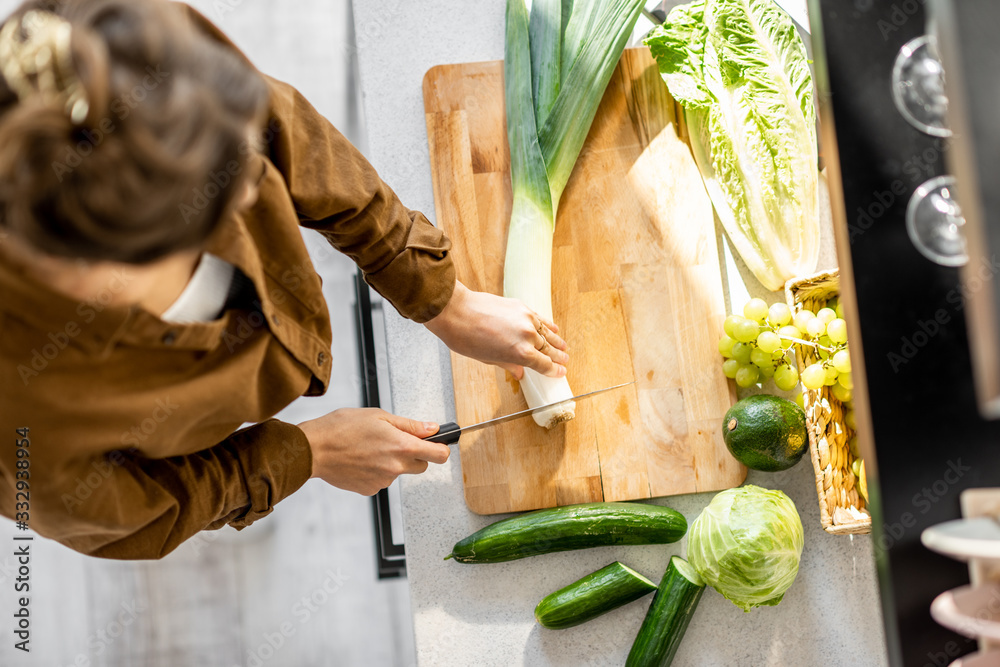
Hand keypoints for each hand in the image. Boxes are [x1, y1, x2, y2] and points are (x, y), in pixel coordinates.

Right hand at [299, 408, 449, 495]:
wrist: (313, 449)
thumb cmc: (341, 428)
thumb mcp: (379, 416)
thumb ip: (409, 425)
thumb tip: (431, 428)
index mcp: (402, 446)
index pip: (439, 455)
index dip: (441, 448)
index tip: (438, 444)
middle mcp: (395, 467)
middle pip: (421, 465)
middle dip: (415, 454)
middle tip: (395, 441)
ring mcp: (383, 481)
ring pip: (398, 472)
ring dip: (391, 462)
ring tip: (369, 447)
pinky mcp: (369, 490)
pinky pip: (381, 480)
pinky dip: (376, 471)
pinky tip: (361, 459)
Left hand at [425, 281, 568, 379]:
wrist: (457, 311)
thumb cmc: (466, 338)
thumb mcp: (488, 359)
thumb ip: (508, 364)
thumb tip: (519, 372)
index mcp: (520, 354)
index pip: (544, 365)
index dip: (553, 370)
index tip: (560, 372)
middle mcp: (528, 336)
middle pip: (548, 349)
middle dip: (558, 357)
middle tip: (565, 361)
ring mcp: (526, 319)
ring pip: (547, 333)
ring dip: (556, 341)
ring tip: (564, 347)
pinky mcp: (521, 307)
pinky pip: (540, 318)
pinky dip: (548, 324)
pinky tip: (554, 328)